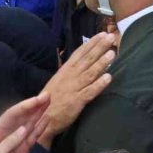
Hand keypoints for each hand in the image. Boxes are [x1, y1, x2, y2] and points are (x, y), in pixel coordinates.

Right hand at [38, 32, 115, 146]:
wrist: (40, 118)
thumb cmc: (49, 100)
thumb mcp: (58, 80)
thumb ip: (69, 71)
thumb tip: (80, 62)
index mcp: (65, 70)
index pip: (79, 53)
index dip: (91, 43)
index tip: (102, 34)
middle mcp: (70, 76)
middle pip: (87, 59)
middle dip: (99, 47)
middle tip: (111, 37)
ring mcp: (74, 88)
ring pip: (90, 73)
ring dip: (101, 62)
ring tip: (112, 53)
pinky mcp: (76, 101)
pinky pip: (90, 91)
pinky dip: (99, 84)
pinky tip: (109, 77)